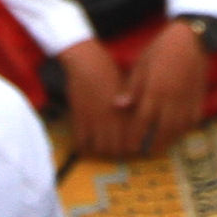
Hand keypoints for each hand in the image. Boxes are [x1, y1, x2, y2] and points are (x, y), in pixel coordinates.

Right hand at [56, 40, 137, 160]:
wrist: (87, 63)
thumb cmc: (109, 71)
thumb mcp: (126, 89)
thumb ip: (131, 107)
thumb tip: (137, 122)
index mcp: (126, 111)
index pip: (132, 140)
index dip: (132, 149)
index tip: (131, 150)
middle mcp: (112, 118)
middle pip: (117, 148)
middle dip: (118, 153)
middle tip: (116, 151)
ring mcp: (95, 119)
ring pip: (100, 148)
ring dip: (102, 152)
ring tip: (102, 149)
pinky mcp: (79, 118)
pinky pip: (81, 140)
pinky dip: (84, 147)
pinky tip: (86, 145)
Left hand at [129, 21, 210, 149]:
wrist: (192, 38)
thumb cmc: (161, 49)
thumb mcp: (141, 65)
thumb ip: (132, 89)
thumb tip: (118, 107)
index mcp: (155, 91)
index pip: (143, 122)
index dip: (136, 137)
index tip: (131, 148)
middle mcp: (172, 100)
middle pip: (163, 131)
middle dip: (155, 145)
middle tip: (147, 154)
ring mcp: (188, 100)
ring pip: (179, 128)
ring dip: (170, 140)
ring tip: (162, 147)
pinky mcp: (199, 98)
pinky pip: (193, 120)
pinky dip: (185, 129)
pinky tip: (179, 132)